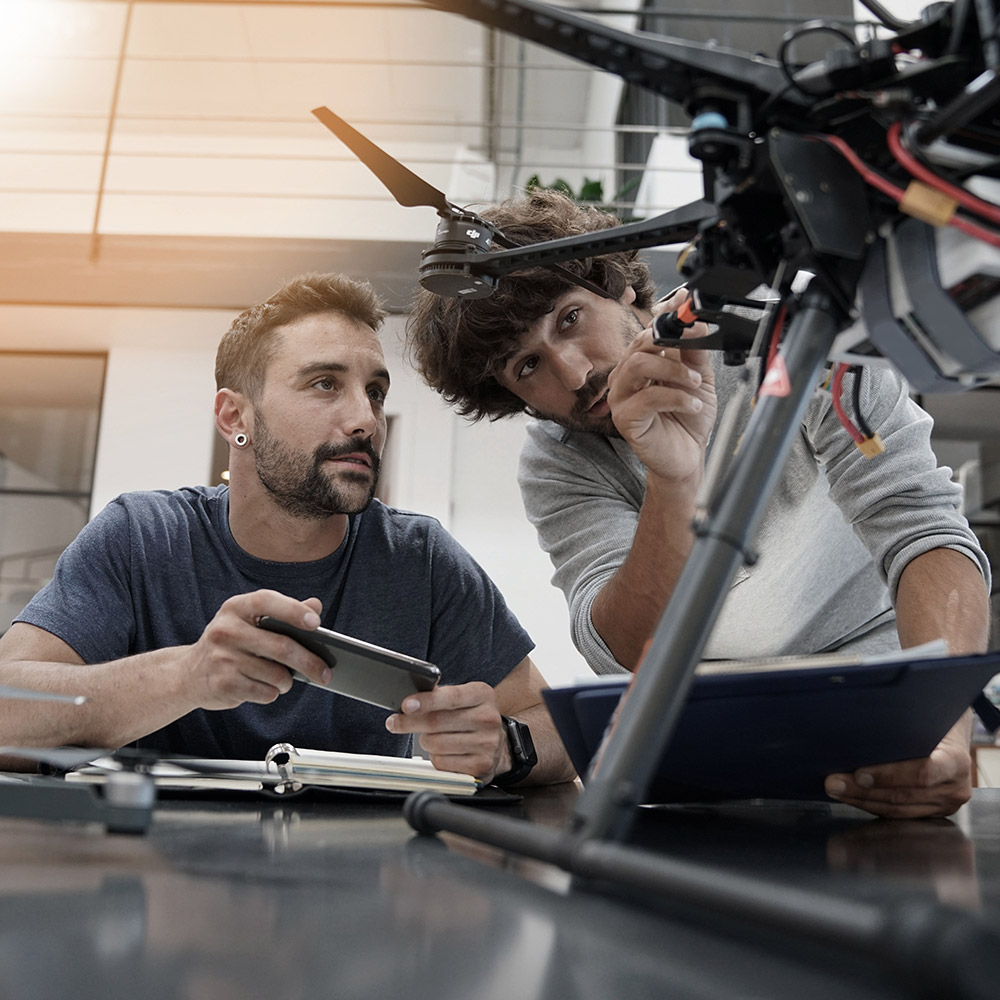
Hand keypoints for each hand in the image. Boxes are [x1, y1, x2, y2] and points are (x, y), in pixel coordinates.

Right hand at [180, 591, 330, 709]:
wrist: (189, 674)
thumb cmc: (232, 643)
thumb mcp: (251, 621)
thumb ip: (284, 612)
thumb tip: (315, 605)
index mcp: (236, 607)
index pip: (268, 602)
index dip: (293, 611)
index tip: (317, 623)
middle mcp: (226, 630)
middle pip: (281, 646)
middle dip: (310, 662)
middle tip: (326, 673)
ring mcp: (222, 658)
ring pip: (276, 674)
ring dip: (287, 681)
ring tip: (284, 679)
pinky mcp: (223, 684)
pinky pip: (265, 692)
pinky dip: (272, 693)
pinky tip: (263, 687)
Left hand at [384, 682, 508, 781]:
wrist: (497, 743)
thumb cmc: (470, 717)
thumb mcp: (462, 698)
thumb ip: (439, 695)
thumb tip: (410, 699)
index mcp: (482, 695)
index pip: (450, 697)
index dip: (426, 701)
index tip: (406, 705)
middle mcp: (488, 718)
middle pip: (437, 722)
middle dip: (410, 723)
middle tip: (397, 722)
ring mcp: (487, 744)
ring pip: (436, 744)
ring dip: (425, 742)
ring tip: (430, 737)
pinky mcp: (480, 766)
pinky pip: (441, 763)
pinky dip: (434, 758)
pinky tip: (442, 752)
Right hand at [606, 289, 717, 483]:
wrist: (687, 457)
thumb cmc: (688, 421)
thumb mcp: (700, 380)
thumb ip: (695, 353)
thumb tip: (696, 325)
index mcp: (643, 362)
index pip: (649, 329)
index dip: (666, 312)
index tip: (684, 301)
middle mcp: (628, 376)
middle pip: (641, 342)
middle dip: (672, 342)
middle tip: (695, 351)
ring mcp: (622, 396)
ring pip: (638, 364)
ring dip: (673, 370)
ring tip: (695, 383)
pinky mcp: (624, 418)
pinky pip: (647, 397)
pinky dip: (675, 397)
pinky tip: (690, 405)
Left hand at [824, 722, 972, 818]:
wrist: (952, 731)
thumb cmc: (932, 719)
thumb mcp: (922, 715)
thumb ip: (899, 726)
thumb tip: (856, 728)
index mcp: (955, 761)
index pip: (922, 772)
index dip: (889, 775)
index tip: (859, 773)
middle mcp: (955, 787)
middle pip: (903, 795)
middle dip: (863, 791)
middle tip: (833, 782)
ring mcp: (946, 804)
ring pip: (898, 810)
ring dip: (861, 800)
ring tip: (836, 790)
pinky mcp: (934, 812)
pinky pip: (899, 814)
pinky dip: (872, 805)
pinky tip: (852, 796)